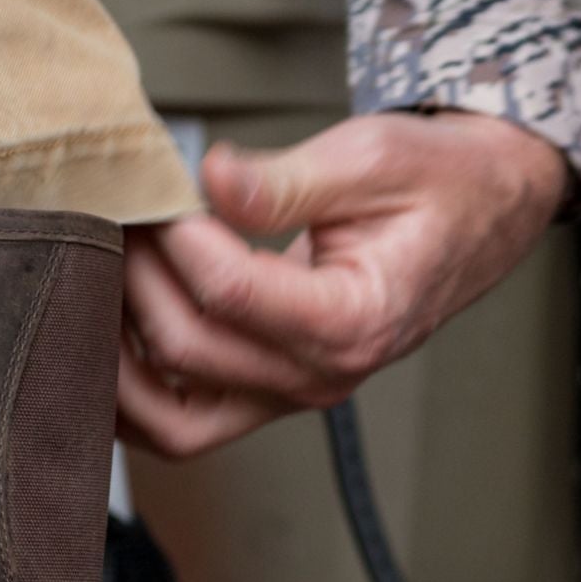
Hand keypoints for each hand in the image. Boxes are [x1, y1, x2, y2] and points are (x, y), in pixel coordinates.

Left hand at [117, 110, 569, 457]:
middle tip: (120, 215)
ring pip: (174, 420)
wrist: (479, 213)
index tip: (165, 187)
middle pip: (190, 351)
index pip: (231, 293)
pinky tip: (107, 332)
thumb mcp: (368, 158)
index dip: (178, 237)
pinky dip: (134, 394)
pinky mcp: (270, 392)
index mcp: (358, 319)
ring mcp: (294, 393)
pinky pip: (183, 423)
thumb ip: (283, 181)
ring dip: (119, 356)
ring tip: (101, 279)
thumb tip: (211, 178)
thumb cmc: (434, 183)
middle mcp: (325, 375)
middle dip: (137, 279)